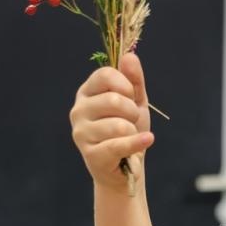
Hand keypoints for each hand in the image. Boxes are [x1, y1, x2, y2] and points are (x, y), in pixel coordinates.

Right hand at [70, 53, 153, 192]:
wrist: (127, 168)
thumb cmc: (128, 132)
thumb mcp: (135, 102)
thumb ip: (134, 79)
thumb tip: (130, 56)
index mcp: (87, 92)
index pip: (105, 74)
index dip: (126, 85)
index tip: (131, 97)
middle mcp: (78, 110)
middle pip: (113, 100)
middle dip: (133, 112)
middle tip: (132, 122)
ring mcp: (81, 133)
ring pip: (118, 125)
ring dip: (133, 132)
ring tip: (130, 137)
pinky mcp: (90, 155)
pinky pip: (118, 145)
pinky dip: (137, 143)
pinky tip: (147, 140)